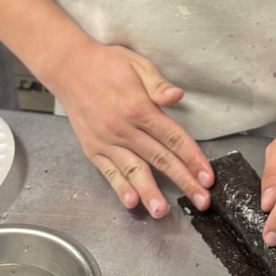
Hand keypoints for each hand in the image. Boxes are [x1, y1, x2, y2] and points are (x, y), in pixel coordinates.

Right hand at [51, 39, 213, 216]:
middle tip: (201, 200)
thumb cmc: (107, 64)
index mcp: (139, 107)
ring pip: (134, 170)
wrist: (68, 68)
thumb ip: (158, 83)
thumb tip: (176, 96)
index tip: (206, 175)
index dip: (193, 158)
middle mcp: (123, 128)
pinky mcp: (93, 149)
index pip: (173, 137)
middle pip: (160, 159)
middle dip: (183, 181)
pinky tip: (131, 201)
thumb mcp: (137, 64)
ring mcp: (107, 141)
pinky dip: (120, 187)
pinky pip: (109, 172)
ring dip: (150, 192)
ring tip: (163, 211)